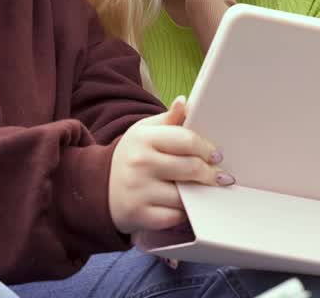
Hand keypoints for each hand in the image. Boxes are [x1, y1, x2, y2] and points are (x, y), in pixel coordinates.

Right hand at [108, 96, 234, 234]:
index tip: (216, 155)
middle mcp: (139, 162)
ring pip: (185, 195)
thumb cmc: (131, 156)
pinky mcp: (139, 214)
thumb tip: (185, 102)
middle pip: (191, 168)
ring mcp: (138, 190)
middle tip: (221, 176)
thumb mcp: (145, 131)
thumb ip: (169, 119)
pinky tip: (184, 205)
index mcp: (144, 137)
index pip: (186, 140)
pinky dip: (183, 213)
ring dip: (198, 194)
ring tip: (202, 190)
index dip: (207, 148)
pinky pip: (175, 216)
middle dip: (211, 174)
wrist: (98, 188)